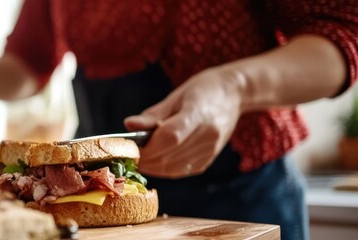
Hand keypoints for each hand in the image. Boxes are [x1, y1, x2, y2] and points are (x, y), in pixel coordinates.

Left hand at [124, 68, 246, 178]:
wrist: (234, 95)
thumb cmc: (202, 90)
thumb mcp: (176, 96)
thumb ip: (152, 115)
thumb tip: (129, 125)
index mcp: (199, 115)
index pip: (169, 138)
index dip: (146, 147)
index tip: (128, 147)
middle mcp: (207, 136)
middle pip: (168, 157)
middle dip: (144, 159)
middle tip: (127, 154)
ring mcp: (209, 151)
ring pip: (172, 169)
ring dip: (151, 167)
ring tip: (138, 156)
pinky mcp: (208, 160)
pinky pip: (181, 171)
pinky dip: (163, 168)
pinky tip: (155, 159)